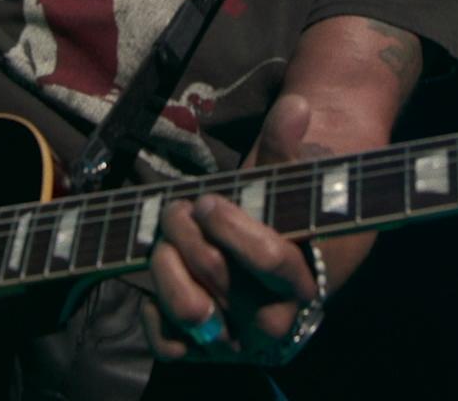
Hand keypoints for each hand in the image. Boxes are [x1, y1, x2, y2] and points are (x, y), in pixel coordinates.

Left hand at [142, 93, 322, 363]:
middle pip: (221, 279)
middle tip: (179, 207)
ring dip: (167, 264)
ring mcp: (234, 343)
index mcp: (303, 284)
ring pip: (191, 311)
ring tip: (165, 234)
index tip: (209, 200)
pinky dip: (153, 309)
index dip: (234, 227)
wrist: (266, 258)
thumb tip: (297, 104)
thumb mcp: (285, 182)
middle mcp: (272, 324)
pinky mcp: (201, 352)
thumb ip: (288, 147)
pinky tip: (160, 272)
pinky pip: (168, 344)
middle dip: (190, 234)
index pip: (271, 261)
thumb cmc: (277, 215)